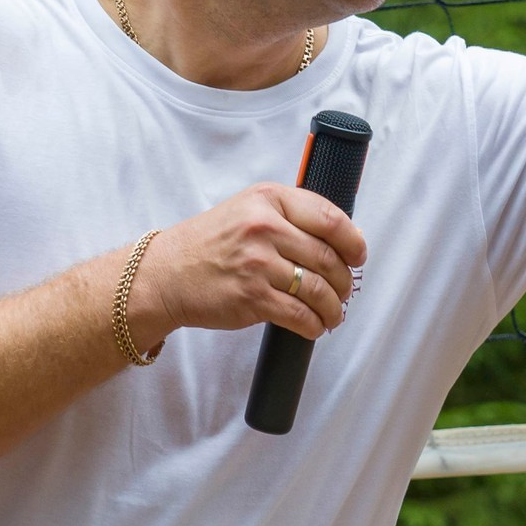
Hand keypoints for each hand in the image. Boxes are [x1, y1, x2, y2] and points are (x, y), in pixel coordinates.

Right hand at [129, 183, 368, 344]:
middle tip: (343, 291)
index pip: (329, 217)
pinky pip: (300, 316)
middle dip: (345, 281)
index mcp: (268, 199)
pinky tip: (315, 327)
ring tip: (332, 313)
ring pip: (319, 290)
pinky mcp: (252, 298)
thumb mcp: (248, 209)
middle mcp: (264, 227)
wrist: (166, 274)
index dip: (353, 241)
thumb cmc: (210, 244)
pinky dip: (314, 326)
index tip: (358, 255)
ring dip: (333, 307)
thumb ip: (290, 215)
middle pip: (329, 258)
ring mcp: (258, 263)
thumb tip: (343, 237)